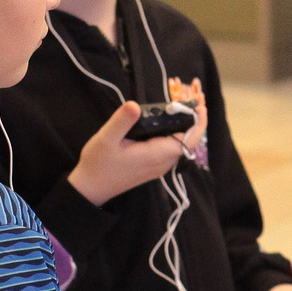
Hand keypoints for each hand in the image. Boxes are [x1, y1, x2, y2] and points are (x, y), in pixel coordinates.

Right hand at [68, 100, 188, 205]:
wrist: (91, 188)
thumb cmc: (98, 164)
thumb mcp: (106, 139)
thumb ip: (122, 121)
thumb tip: (134, 105)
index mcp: (155, 155)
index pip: (188, 140)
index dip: (197, 124)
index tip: (200, 107)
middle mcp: (162, 163)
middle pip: (187, 142)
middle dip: (191, 122)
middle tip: (187, 102)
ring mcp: (159, 167)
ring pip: (179, 146)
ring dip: (182, 129)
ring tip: (178, 109)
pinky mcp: (153, 167)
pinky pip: (170, 150)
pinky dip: (173, 136)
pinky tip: (163, 124)